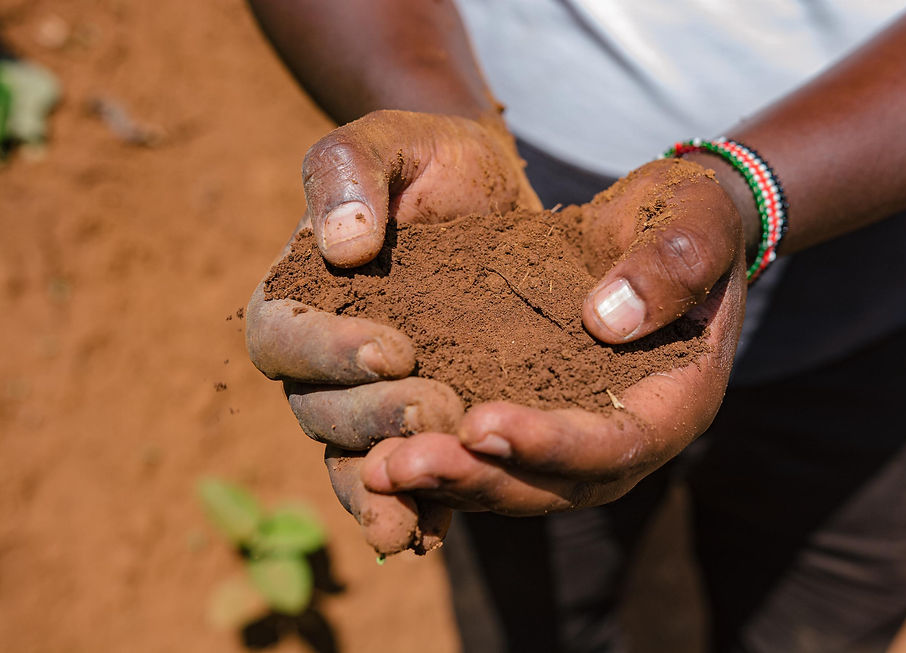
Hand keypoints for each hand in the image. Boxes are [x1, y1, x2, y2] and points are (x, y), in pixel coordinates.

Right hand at [246, 110, 541, 551]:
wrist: (495, 199)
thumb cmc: (435, 162)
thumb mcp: (392, 140)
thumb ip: (349, 172)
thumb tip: (344, 245)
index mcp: (299, 297)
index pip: (283, 338)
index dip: (328, 351)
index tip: (393, 347)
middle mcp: (323, 364)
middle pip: (319, 410)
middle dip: (372, 417)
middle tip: (433, 410)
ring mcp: (369, 404)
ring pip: (355, 458)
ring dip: (385, 484)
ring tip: (421, 507)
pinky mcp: (421, 431)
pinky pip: (404, 481)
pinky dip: (414, 509)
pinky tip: (435, 533)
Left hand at [358, 158, 747, 514]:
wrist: (664, 225)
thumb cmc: (688, 216)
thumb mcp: (695, 220)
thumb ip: (671, 263)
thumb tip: (608, 320)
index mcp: (675, 399)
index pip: (617, 443)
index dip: (550, 443)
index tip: (482, 426)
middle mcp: (625, 435)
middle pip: (554, 485)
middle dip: (478, 478)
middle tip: (401, 464)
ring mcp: (577, 433)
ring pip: (513, 482)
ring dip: (446, 481)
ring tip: (378, 467)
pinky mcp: (536, 415)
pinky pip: (489, 456)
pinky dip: (440, 461)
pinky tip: (378, 454)